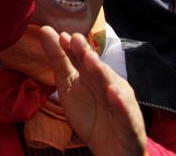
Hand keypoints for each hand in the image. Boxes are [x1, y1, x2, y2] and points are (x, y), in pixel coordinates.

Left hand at [39, 27, 146, 155]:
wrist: (110, 150)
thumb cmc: (90, 115)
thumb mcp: (68, 87)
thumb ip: (59, 60)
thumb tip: (45, 30)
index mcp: (95, 76)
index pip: (83, 59)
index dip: (73, 48)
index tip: (61, 35)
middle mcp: (110, 85)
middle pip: (97, 69)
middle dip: (87, 54)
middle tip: (75, 40)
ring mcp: (121, 103)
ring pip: (111, 86)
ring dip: (101, 72)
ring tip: (90, 59)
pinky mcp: (129, 124)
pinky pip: (124, 112)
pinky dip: (119, 103)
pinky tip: (112, 92)